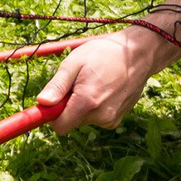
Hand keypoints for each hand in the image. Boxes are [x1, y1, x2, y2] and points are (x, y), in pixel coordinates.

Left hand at [40, 28, 168, 132]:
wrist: (138, 54)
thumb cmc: (103, 54)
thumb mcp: (74, 63)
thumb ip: (57, 85)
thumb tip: (41, 103)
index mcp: (87, 102)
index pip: (59, 127)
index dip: (51, 116)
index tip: (49, 104)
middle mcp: (101, 116)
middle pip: (70, 121)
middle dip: (68, 105)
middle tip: (77, 83)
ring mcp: (111, 119)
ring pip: (83, 118)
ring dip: (82, 104)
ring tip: (93, 82)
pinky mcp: (118, 119)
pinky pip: (96, 117)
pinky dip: (95, 106)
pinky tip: (104, 89)